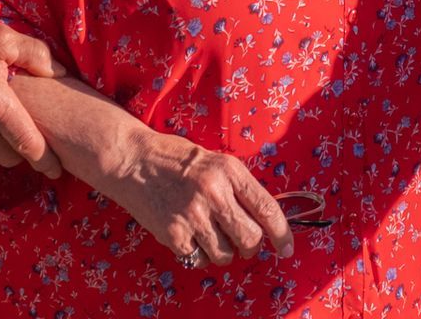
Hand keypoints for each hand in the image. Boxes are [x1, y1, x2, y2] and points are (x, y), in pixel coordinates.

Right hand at [102, 130, 292, 266]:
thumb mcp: (215, 162)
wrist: (133, 161)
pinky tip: (188, 234)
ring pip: (226, 254)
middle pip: (250, 238)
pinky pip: (199, 259)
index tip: (286, 248)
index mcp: (229, 170)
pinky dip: (198, 253)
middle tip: (241, 240)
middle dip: (250, 246)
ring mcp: (193, 215)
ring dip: (222, 251)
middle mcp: (214, 193)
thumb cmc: (176, 160)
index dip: (282, 233)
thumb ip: (239, 187)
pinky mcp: (174, 234)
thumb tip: (265, 218)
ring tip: (209, 233)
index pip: (267, 208)